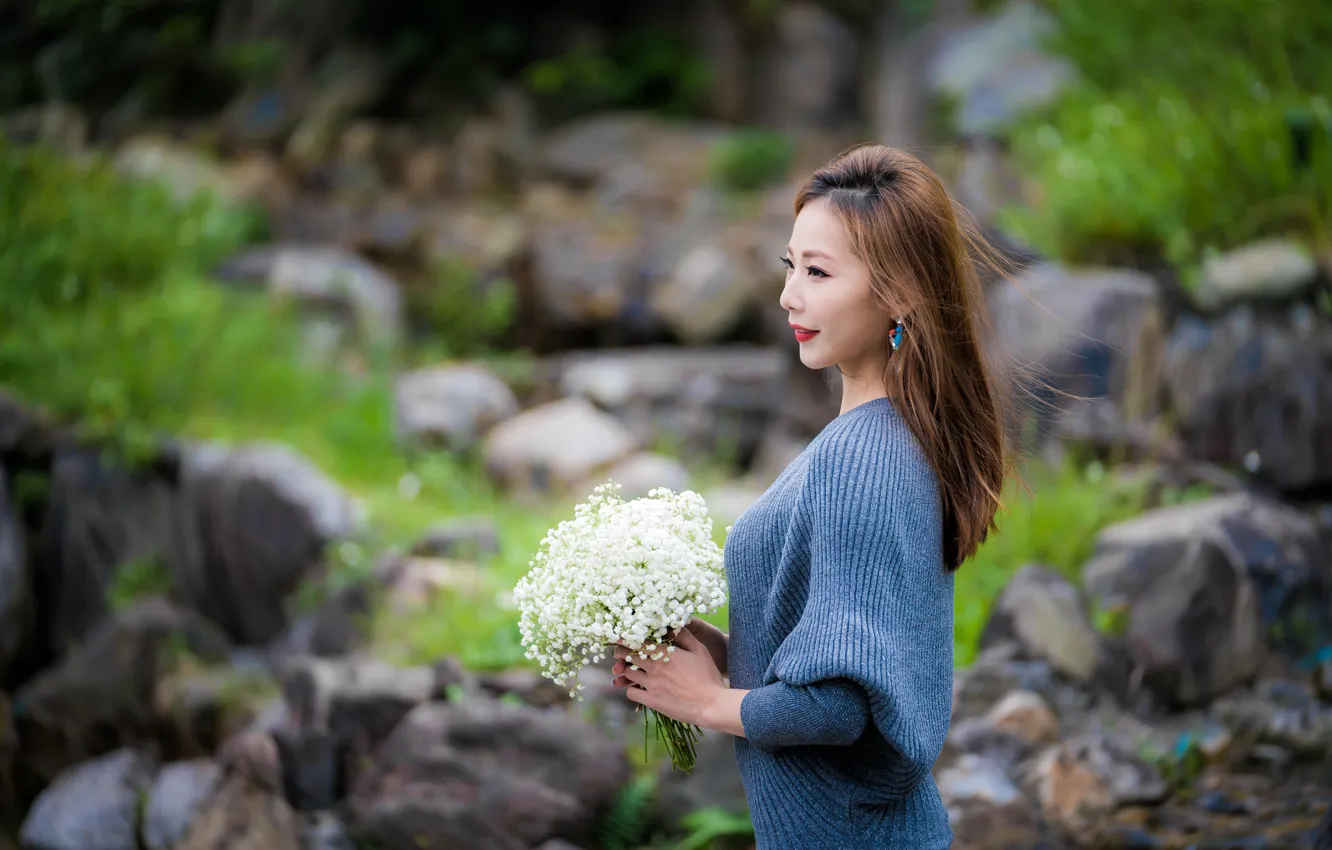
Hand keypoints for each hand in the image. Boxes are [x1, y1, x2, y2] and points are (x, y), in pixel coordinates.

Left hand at [610, 629, 727, 729]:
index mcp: (665, 652)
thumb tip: (672, 624)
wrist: (711, 704)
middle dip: (621, 653)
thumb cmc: (708, 676)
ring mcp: (651, 684)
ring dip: (626, 671)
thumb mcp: (699, 650)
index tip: (620, 636)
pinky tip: (637, 688)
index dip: (627, 638)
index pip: (638, 641)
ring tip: (628, 670)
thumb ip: (684, 636)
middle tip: (620, 653)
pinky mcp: (651, 701)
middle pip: (628, 656)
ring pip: (628, 674)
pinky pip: (631, 693)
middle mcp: (654, 667)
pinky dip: (631, 690)